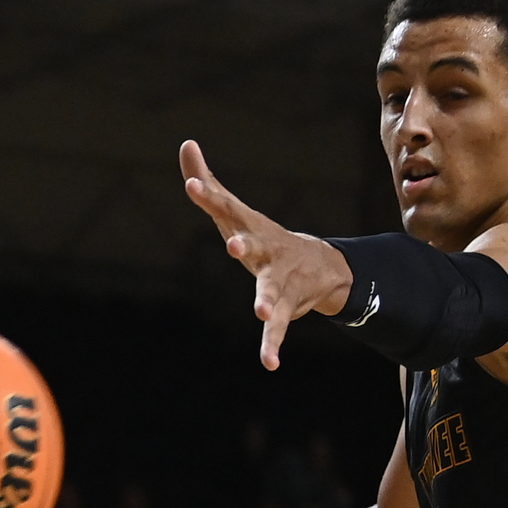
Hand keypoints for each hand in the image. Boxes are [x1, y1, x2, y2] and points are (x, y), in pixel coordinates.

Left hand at [180, 140, 350, 369]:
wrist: (321, 267)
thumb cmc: (265, 237)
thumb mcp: (236, 212)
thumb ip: (209, 182)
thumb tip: (186, 144)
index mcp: (250, 227)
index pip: (226, 207)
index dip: (208, 196)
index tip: (192, 184)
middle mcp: (266, 251)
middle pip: (254, 245)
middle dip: (244, 245)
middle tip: (232, 245)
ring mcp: (278, 280)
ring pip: (271, 290)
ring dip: (266, 300)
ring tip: (260, 310)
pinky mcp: (284, 307)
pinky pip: (277, 328)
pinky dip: (272, 345)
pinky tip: (270, 363)